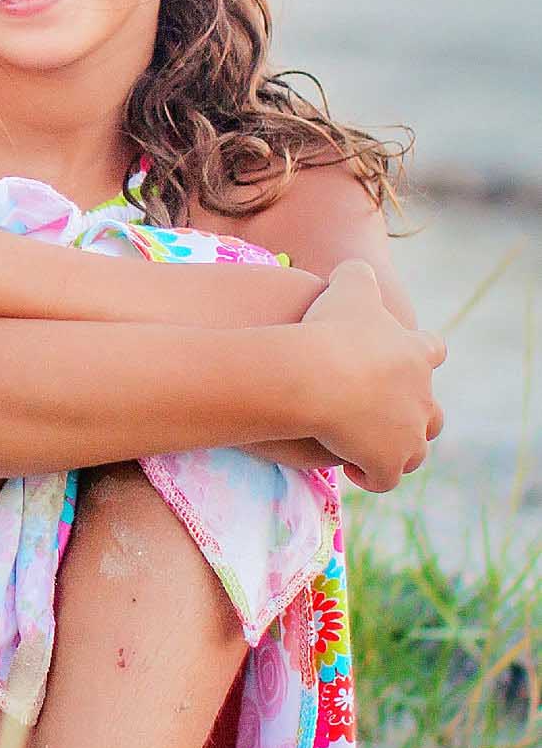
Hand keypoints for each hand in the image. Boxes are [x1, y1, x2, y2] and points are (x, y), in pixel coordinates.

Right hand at [299, 261, 445, 490]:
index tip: (386, 365)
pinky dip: (371, 476)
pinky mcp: (386, 461)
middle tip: (372, 413)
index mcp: (414, 354)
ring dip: (392, 450)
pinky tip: (348, 467)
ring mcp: (407, 432)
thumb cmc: (329, 329)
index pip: (430, 353)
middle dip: (409, 416)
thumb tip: (349, 269)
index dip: (414, 359)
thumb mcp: (346, 288)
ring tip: (360, 447)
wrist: (316, 375)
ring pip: (413, 451)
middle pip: (431, 412)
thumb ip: (354, 275)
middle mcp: (421, 395)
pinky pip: (384, 478)